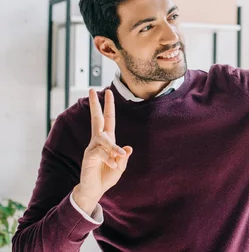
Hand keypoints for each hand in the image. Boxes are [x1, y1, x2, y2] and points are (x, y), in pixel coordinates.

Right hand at [72, 89, 132, 215]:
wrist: (94, 190)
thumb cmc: (107, 176)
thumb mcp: (120, 166)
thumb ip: (123, 158)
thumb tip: (128, 148)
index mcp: (107, 140)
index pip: (108, 119)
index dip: (108, 106)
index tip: (107, 92)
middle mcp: (98, 141)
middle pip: (96, 119)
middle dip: (94, 105)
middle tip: (91, 89)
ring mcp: (92, 148)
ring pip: (104, 140)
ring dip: (113, 148)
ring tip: (118, 158)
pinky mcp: (89, 157)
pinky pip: (101, 154)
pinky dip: (109, 159)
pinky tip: (113, 166)